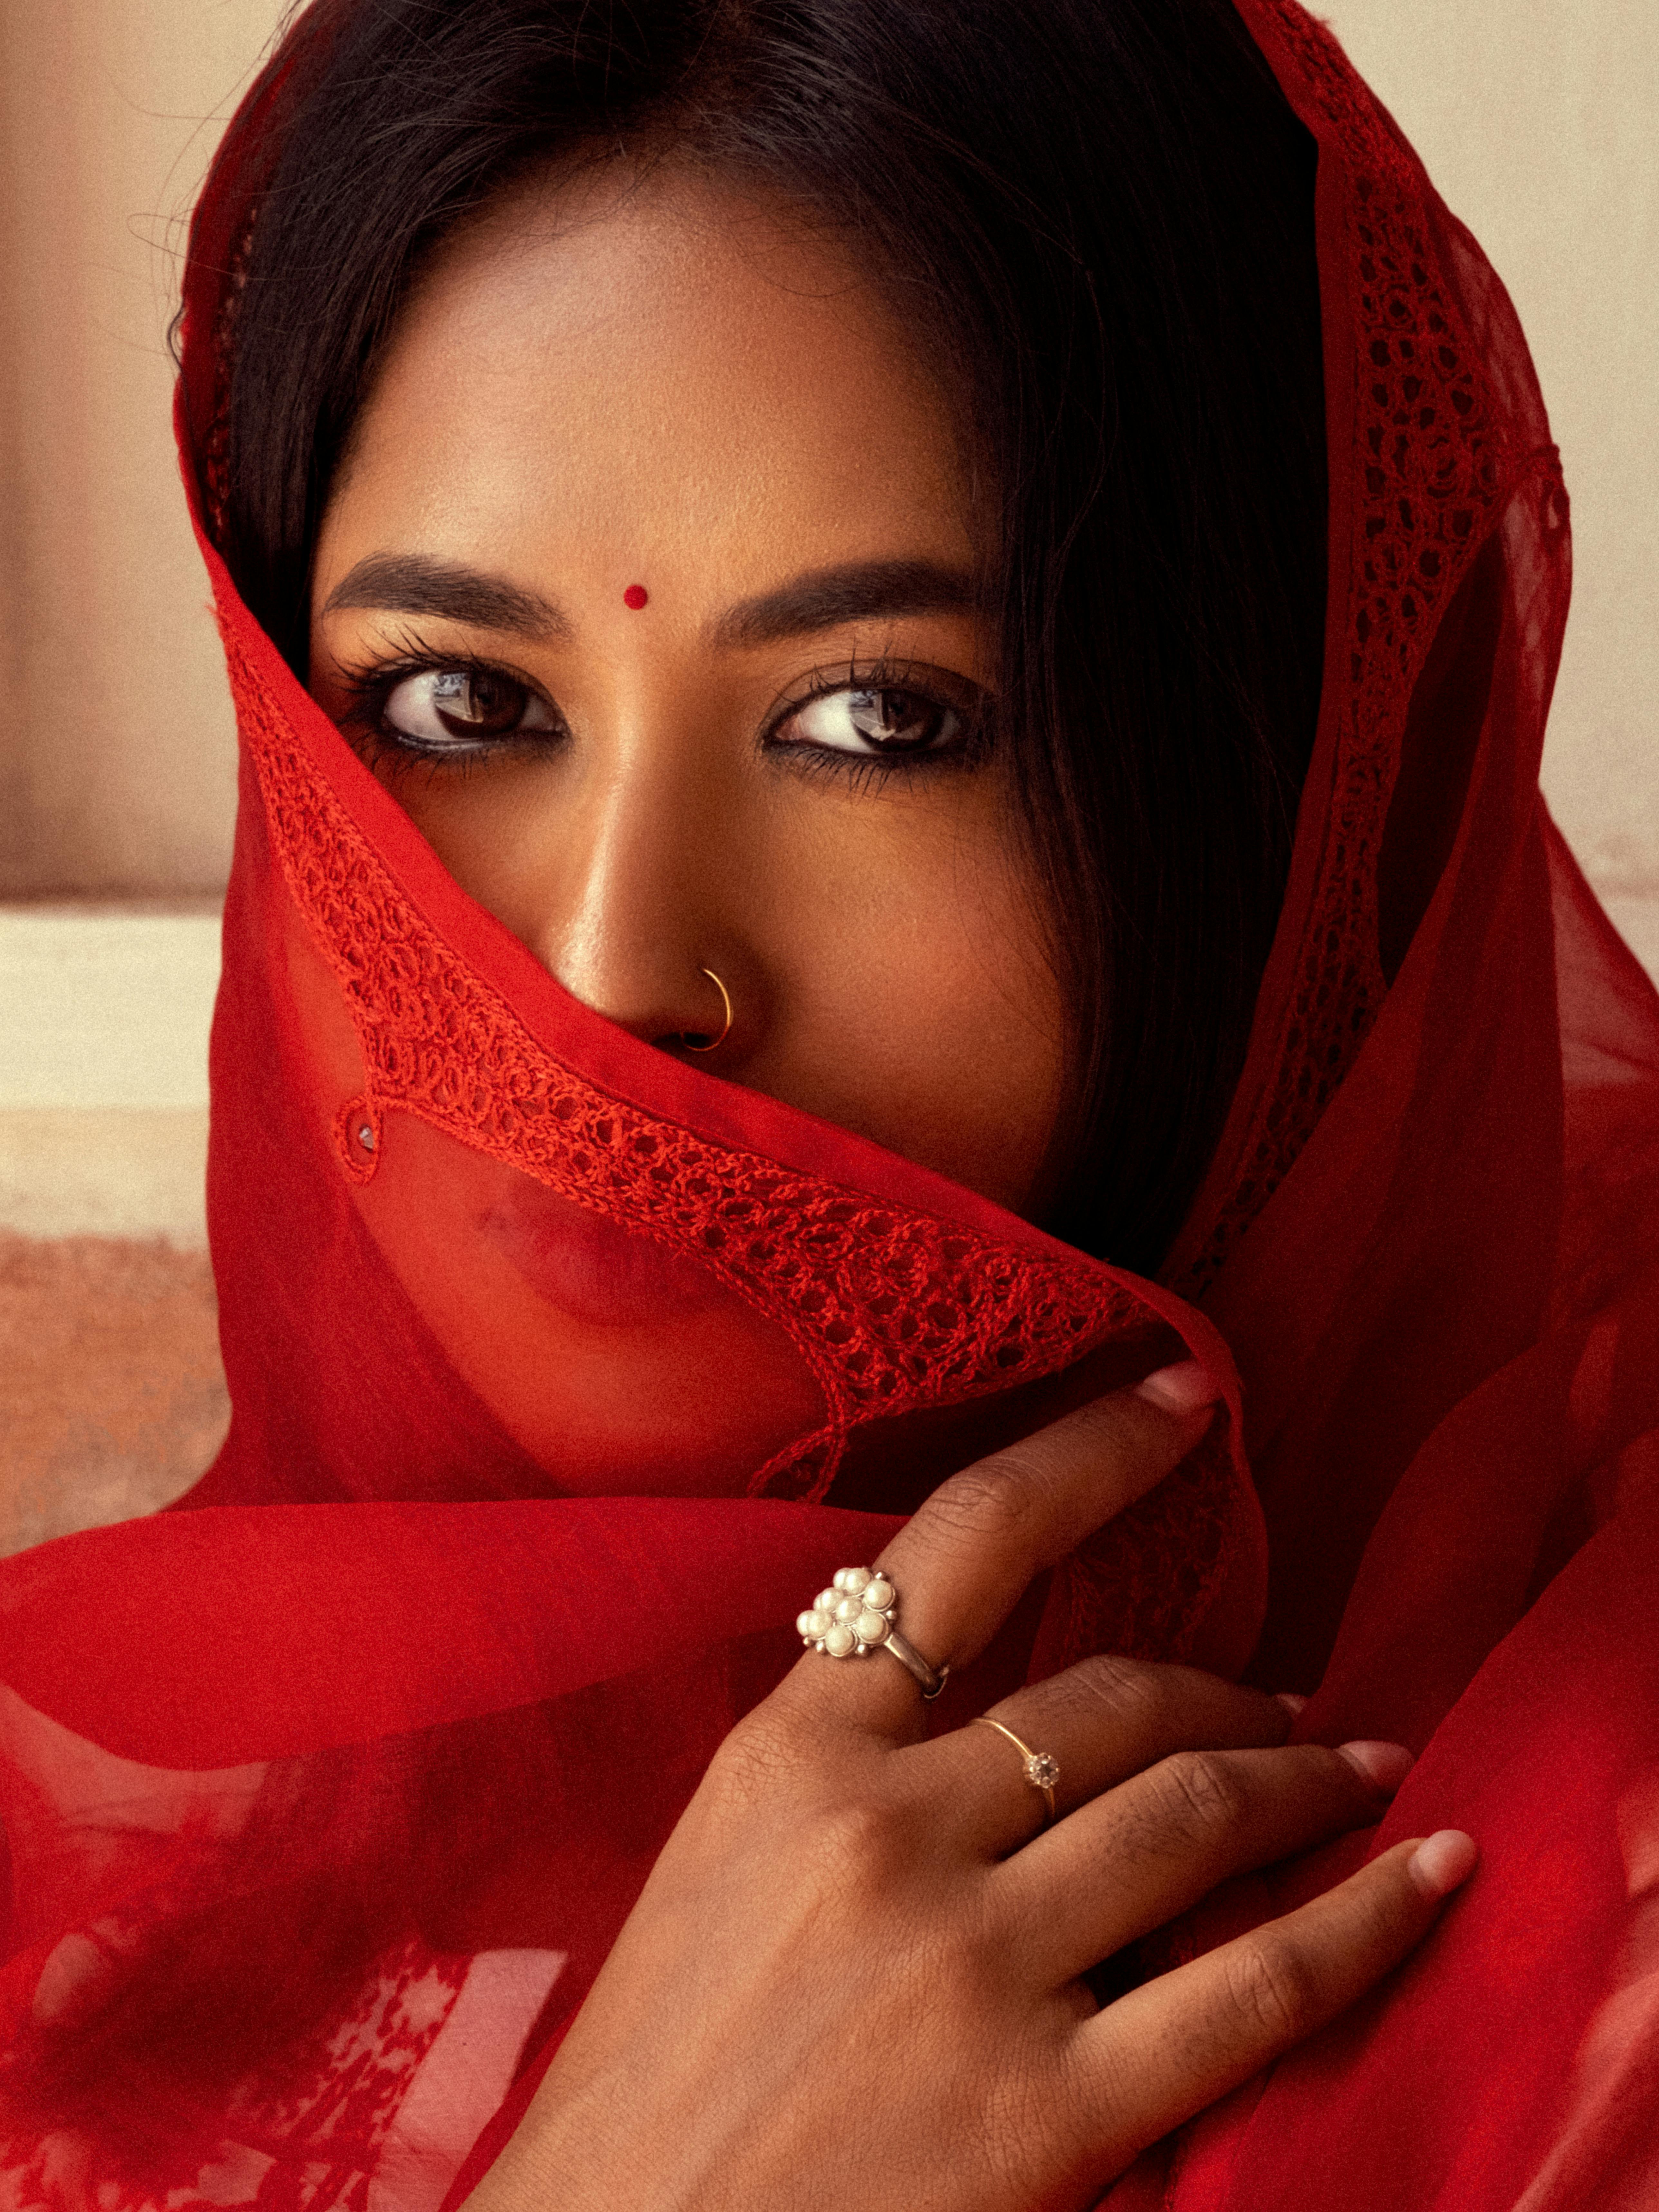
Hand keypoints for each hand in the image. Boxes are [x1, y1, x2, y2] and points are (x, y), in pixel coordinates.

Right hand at [467, 1366, 1474, 2211]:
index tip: (1181, 1399)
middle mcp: (889, 1836)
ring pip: (1201, 1814)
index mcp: (792, 1757)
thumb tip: (1013, 1718)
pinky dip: (1365, 1921)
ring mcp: (970, 1969)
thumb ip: (850, 1772)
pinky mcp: (1043, 2114)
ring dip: (1314, 1780)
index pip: (967, 1544)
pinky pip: (1255, 1988)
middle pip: (1122, 1699)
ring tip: (1364, 1771)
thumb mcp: (726, 1866)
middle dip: (1239, 1692)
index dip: (1091, 1451)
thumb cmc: (662, 2075)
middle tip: (1301, 1706)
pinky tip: (1427, 1875)